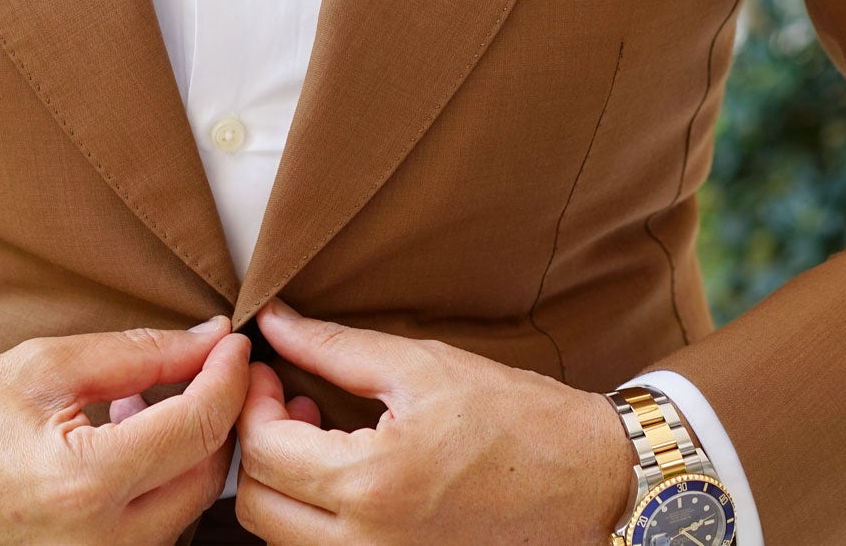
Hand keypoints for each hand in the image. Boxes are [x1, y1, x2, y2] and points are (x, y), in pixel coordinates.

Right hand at [0, 315, 248, 544]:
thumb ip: (138, 355)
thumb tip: (211, 340)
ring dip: (190, 451)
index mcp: (86, 485)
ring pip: (188, 508)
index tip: (235, 342)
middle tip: (208, 367)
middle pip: (208, 475)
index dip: (229, 376)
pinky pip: (155, 531)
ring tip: (152, 401)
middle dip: (219, 415)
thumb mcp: (44, 367)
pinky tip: (127, 443)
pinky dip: (160, 484)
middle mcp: (102, 545)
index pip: (199, 427)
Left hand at [233, 299, 632, 544]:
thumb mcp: (422, 366)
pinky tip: (349, 472)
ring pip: (283, 538)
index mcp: (372, 483)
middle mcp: (369, 544)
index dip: (252, 403)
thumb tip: (273, 321)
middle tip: (290, 402)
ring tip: (323, 435)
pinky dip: (315, 516)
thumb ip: (333, 346)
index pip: (263, 451)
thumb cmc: (517, 418)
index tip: (270, 372)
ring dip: (284, 485)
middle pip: (257, 507)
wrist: (592, 480)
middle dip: (258, 448)